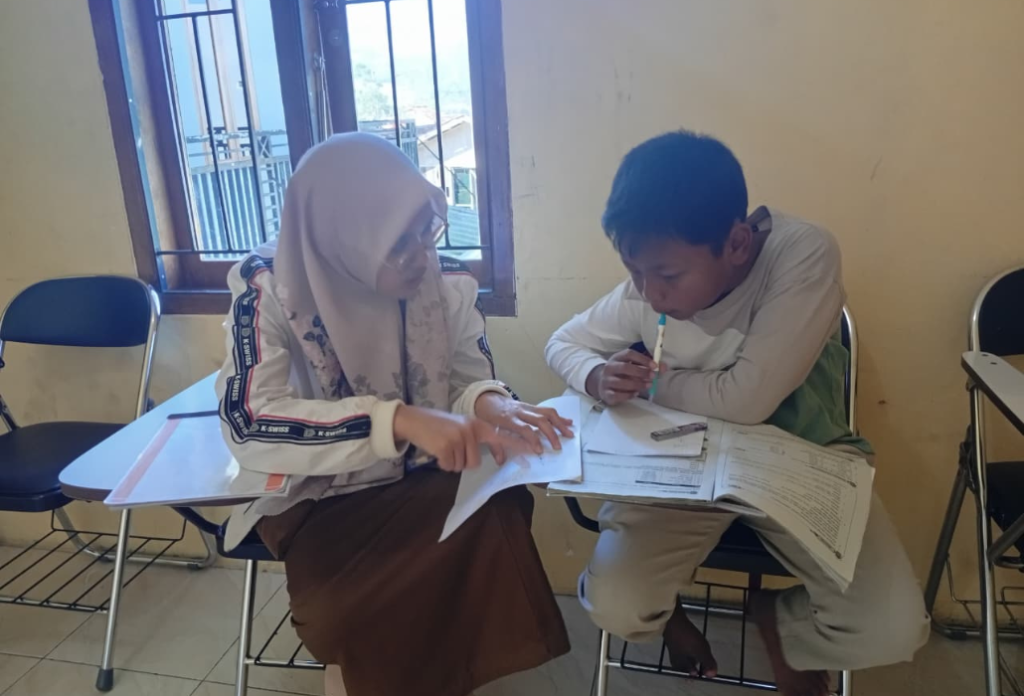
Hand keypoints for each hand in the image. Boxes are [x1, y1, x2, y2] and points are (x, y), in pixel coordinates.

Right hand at [392, 404, 524, 471]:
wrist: (414, 419)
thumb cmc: (437, 426)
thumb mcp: (460, 427)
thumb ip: (474, 438)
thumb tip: (480, 459)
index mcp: (477, 425)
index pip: (501, 437)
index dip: (518, 445)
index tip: (535, 451)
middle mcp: (471, 430)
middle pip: (474, 462)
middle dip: (461, 461)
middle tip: (449, 448)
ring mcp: (459, 437)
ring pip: (462, 466)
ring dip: (451, 462)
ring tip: (442, 447)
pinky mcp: (447, 446)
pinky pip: (449, 466)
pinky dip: (441, 463)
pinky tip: (436, 450)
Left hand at [474, 393, 574, 453]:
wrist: (487, 400)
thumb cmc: (488, 417)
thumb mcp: (487, 432)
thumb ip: (495, 447)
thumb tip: (501, 462)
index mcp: (508, 419)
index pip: (524, 428)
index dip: (533, 439)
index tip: (540, 450)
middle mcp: (520, 412)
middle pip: (539, 420)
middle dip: (551, 433)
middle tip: (558, 446)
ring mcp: (527, 407)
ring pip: (546, 413)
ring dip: (560, 424)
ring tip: (569, 434)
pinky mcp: (532, 406)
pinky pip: (547, 410)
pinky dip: (559, 417)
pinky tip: (568, 422)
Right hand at [585, 348, 659, 405]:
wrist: (601, 382)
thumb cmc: (622, 373)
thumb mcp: (631, 365)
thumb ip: (647, 365)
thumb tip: (663, 367)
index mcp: (617, 358)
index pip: (629, 354)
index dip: (642, 359)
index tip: (654, 365)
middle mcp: (609, 368)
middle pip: (625, 367)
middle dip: (641, 372)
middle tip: (653, 376)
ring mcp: (606, 381)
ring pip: (621, 382)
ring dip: (637, 384)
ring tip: (648, 385)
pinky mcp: (606, 393)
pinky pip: (617, 395)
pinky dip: (628, 395)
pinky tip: (636, 394)